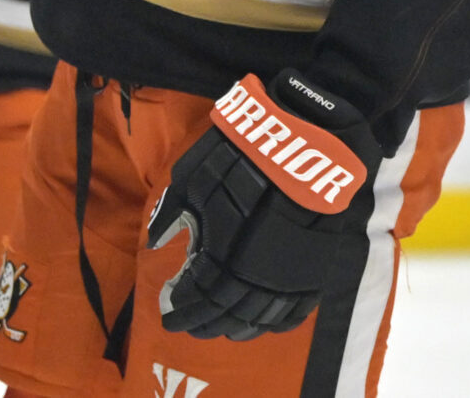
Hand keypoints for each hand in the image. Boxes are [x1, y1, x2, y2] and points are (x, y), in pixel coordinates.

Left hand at [147, 71, 375, 339]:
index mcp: (222, 257)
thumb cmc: (242, 154)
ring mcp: (288, 277)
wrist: (306, 141)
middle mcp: (254, 276)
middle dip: (204, 321)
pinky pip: (294, 310)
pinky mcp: (315, 270)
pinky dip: (275, 322)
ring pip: (260, 318)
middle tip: (188, 324)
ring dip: (237, 326)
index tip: (166, 311)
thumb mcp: (193, 177)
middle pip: (226, 313)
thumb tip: (155, 242)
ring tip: (222, 329)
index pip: (197, 297)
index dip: (181, 307)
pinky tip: (263, 324)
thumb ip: (172, 213)